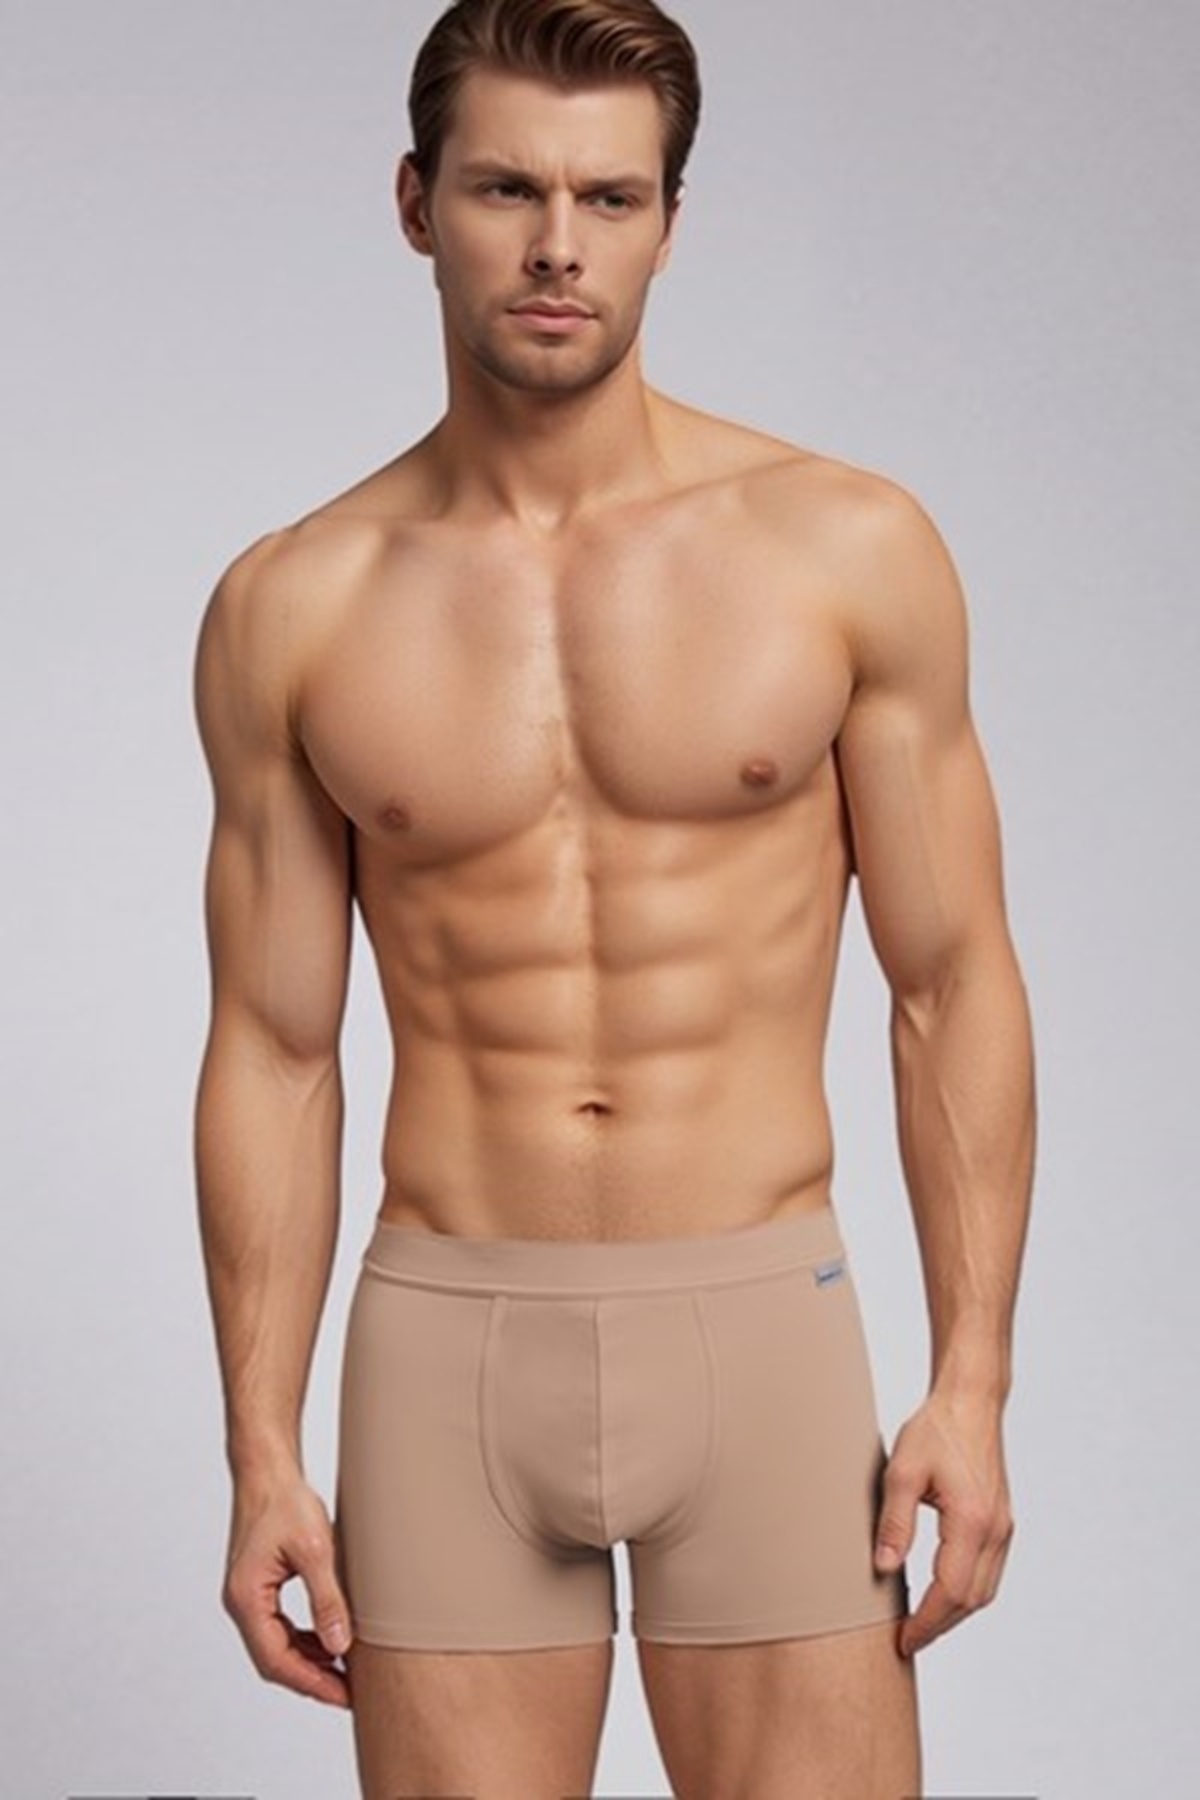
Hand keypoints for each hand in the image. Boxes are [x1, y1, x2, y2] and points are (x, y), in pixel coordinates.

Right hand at [222, 1474, 353, 1707]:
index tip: (341, 1696)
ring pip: (276, 1645)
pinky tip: (328, 1640)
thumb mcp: (315, 1550)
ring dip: (307, 1661)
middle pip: (273, 1659)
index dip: (310, 1682)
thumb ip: (326, 1600)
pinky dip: (303, 1640)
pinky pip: (279, 1627)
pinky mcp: (258, 1587)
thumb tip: (339, 1646)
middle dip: (310, 1678)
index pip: (275, 1659)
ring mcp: (248, 1596)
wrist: (267, 1470)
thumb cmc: (285, 1501)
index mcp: (247, 1598)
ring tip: (344, 1671)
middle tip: (347, 1693)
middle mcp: (241, 1602)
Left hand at [873, 1390, 1014, 1656]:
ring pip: (984, 1590)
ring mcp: (1003, 1527)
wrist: (971, 1401)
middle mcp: (995, 1530)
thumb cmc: (936, 1429)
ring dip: (953, 1613)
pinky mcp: (1000, 1522)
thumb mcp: (901, 1471)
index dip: (926, 1622)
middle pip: (970, 1600)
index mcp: (972, 1521)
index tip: (903, 1640)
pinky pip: (988, 1572)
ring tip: (920, 1623)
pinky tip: (941, 1592)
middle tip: (906, 1640)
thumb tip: (883, 1569)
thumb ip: (894, 1524)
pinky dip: (965, 1592)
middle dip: (938, 1626)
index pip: (950, 1591)